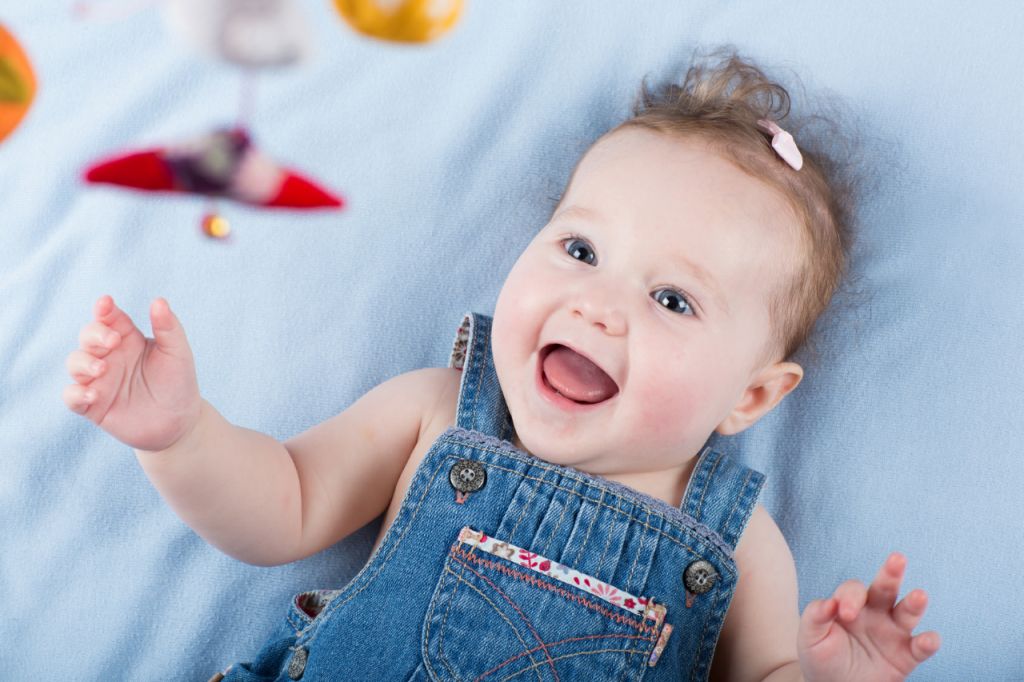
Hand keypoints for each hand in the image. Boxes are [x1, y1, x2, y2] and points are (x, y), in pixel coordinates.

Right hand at [63, 296, 200, 451]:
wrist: (179, 424)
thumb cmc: (178, 384)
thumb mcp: (178, 354)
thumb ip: (169, 328)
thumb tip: (159, 300)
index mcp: (128, 339)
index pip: (110, 318)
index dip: (104, 309)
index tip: (105, 304)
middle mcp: (109, 357)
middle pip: (88, 336)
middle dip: (94, 335)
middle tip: (113, 342)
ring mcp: (99, 380)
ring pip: (75, 363)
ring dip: (83, 363)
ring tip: (102, 370)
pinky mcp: (93, 405)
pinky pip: (71, 396)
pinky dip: (76, 393)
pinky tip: (93, 394)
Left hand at [797, 553, 940, 681]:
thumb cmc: (820, 657)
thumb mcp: (809, 637)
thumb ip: (815, 616)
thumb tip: (829, 602)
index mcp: (850, 603)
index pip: (853, 590)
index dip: (850, 598)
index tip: (845, 614)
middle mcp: (875, 612)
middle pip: (885, 587)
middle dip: (890, 573)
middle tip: (897, 559)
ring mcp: (893, 632)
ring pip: (907, 611)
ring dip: (914, 603)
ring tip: (919, 596)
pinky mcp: (906, 655)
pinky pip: (920, 647)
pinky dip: (928, 642)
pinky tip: (927, 639)